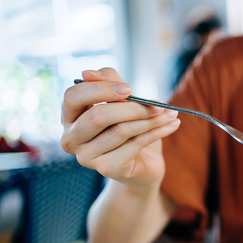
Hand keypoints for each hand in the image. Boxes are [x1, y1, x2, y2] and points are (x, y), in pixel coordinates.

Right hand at [60, 68, 180, 188]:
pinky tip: (173, 124)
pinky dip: (158, 132)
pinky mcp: (107, 169)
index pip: (73, 97)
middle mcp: (71, 139)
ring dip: (151, 119)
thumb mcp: (121, 101)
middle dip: (133, 107)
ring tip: (170, 113)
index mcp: (69, 117)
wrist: (143, 165)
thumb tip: (89, 72)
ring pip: (121, 130)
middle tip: (158, 104)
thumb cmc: (129, 128)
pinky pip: (135, 144)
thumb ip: (108, 84)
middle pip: (98, 116)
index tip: (129, 89)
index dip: (101, 89)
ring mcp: (87, 157)